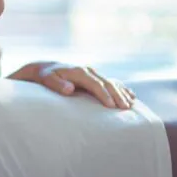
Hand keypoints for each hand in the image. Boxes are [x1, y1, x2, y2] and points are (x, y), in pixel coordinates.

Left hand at [11, 61, 136, 109]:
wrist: (45, 68)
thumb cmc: (44, 77)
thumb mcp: (46, 79)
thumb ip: (57, 84)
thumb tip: (70, 89)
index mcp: (79, 71)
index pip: (95, 84)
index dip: (104, 94)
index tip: (111, 106)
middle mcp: (88, 70)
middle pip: (107, 83)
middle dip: (117, 95)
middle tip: (126, 108)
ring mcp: (93, 73)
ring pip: (111, 82)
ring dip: (122, 93)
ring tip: (131, 105)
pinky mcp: (94, 77)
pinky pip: (111, 82)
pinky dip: (122, 89)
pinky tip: (131, 96)